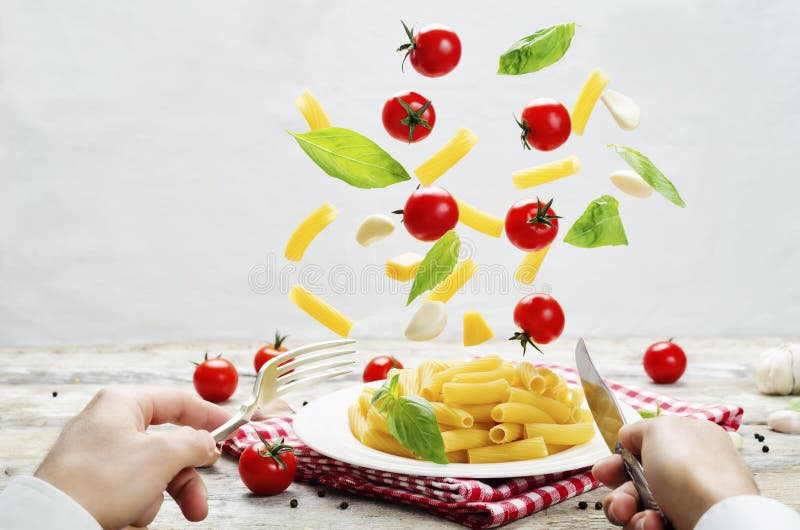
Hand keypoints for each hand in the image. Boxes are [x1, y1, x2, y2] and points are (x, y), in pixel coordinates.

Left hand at [34, 387, 230, 529]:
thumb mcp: (161, 456)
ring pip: (152, 470)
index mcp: (122, 403)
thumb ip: (194, 443)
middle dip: (186, 477)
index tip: (232, 430)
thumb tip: (208, 444)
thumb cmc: (100, 481)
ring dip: (161, 494)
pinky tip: (127, 515)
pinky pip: (131, 487)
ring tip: (152, 514)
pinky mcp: (92, 480)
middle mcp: (109, 423)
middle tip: (201, 498)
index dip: (209, 416)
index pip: (178, 401)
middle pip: (168, 444)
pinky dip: (137, 503)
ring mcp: (99, 453)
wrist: (52, 521)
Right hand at [592, 416, 757, 529]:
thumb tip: (628, 437)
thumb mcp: (660, 429)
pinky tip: (654, 526)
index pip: (644, 449)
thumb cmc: (691, 471)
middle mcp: (687, 474)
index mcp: (690, 442)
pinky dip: (644, 526)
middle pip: (634, 481)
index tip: (605, 468)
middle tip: (621, 498)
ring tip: (641, 516)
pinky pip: (647, 526)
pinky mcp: (681, 527)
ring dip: (628, 510)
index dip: (620, 459)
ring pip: (636, 507)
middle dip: (619, 490)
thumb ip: (638, 428)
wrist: (717, 520)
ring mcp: (685, 504)